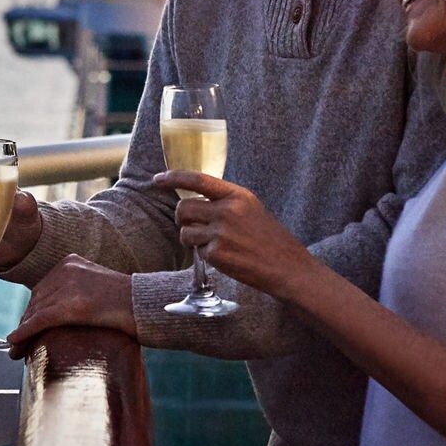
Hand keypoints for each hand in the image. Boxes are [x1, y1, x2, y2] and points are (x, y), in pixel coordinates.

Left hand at [5, 255, 135, 358]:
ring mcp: (69, 286)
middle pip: (36, 300)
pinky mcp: (71, 305)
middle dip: (26, 323)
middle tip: (18, 345)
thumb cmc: (124, 301)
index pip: (41, 289)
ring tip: (17, 351)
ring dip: (23, 333)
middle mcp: (66, 269)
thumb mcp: (94, 284)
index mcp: (70, 261)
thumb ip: (73, 289)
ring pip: (36, 311)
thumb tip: (52, 310)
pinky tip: (16, 344)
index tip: (23, 329)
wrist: (143, 304)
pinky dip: (25, 333)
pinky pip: (41, 320)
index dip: (31, 312)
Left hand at [153, 171, 312, 297]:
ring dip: (192, 240)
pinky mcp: (217, 254)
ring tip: (214, 245)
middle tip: (194, 227)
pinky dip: (206, 256)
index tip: (157, 180)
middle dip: (183, 219)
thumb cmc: (269, 238)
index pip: (197, 179)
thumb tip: (195, 203)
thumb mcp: (251, 209)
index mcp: (237, 195)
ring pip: (185, 232)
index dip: (173, 177)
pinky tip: (225, 258)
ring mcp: (221, 233)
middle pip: (183, 208)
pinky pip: (197, 252)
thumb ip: (225, 202)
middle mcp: (227, 210)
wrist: (288, 267)